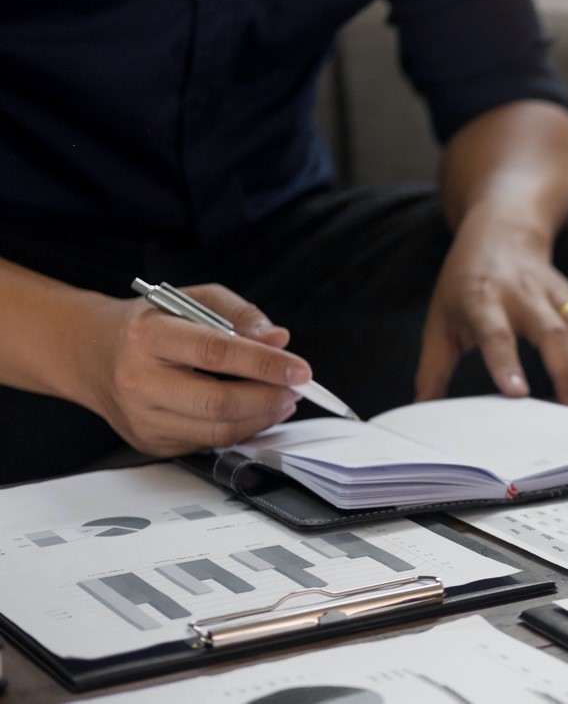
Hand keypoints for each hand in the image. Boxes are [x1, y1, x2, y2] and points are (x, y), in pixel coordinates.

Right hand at [80, 284, 309, 454]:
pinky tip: (254, 412)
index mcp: (147, 335)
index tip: (300, 369)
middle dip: (269, 397)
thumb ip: (239, 314)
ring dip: (262, 417)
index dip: (265, 364)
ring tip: (282, 399)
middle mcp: (138, 380)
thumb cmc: (150, 323)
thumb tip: (277, 339)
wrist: (92, 353)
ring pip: (218, 430)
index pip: (216, 353)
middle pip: (218, 402)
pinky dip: (241, 429)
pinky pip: (208, 443)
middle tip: (296, 388)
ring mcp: (141, 418)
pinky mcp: (150, 442)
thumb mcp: (192, 299)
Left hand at [414, 215, 567, 411]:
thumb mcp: (440, 318)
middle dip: (567, 373)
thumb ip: (433, 366)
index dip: (506, 361)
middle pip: (552, 333)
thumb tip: (421, 409)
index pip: (495, 332)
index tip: (517, 393)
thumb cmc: (467, 281)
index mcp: (482, 299)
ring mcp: (556, 294)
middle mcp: (523, 294)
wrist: (502, 231)